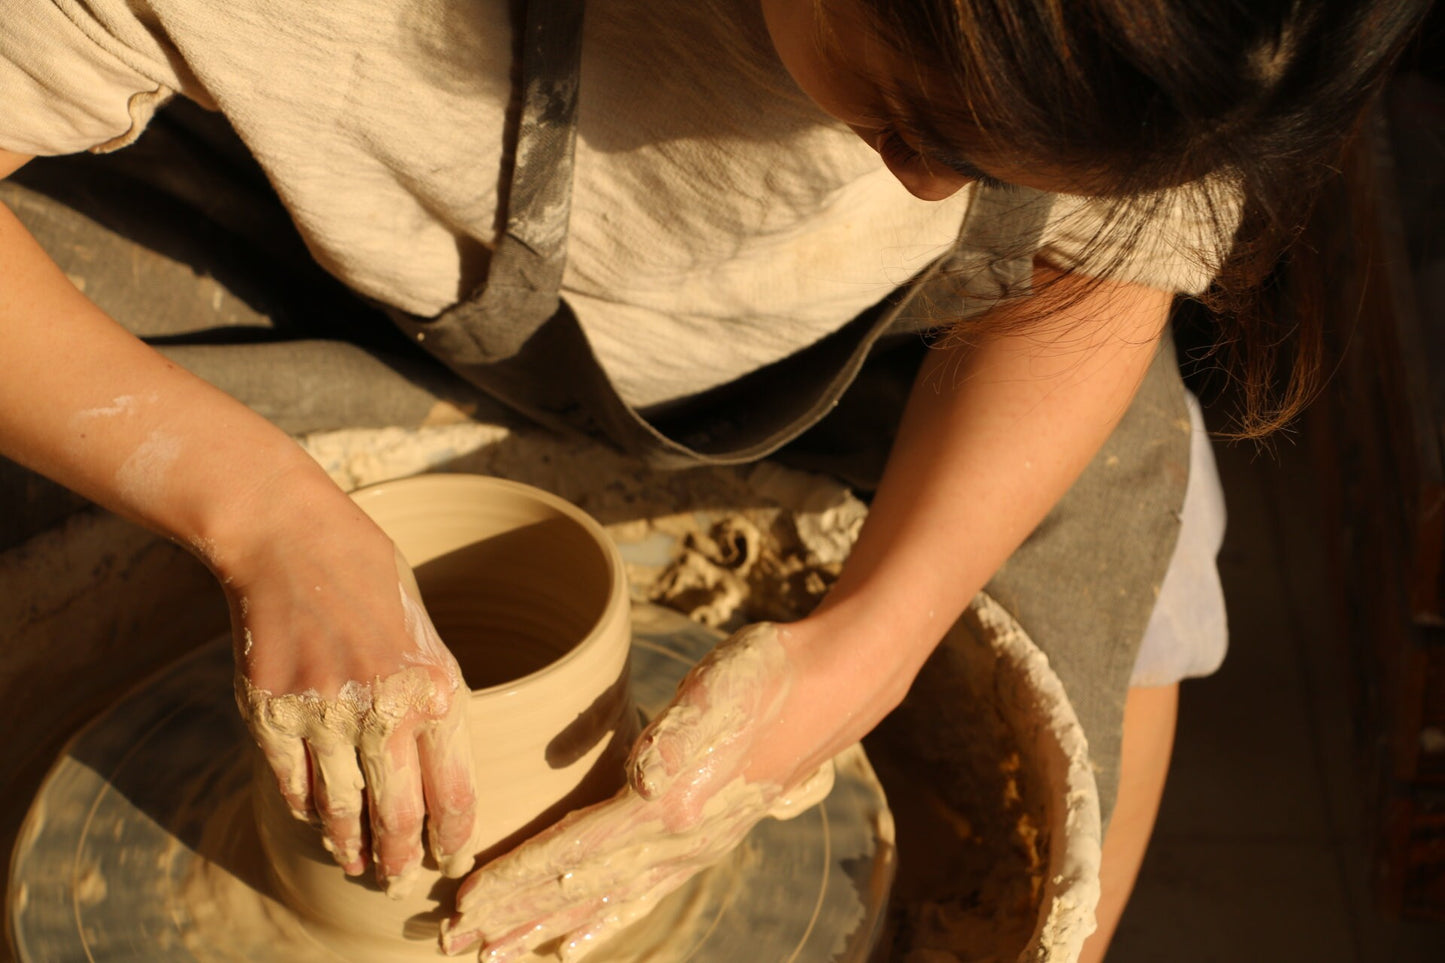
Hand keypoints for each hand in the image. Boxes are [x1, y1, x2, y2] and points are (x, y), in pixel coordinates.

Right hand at [224, 482, 478, 896]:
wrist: (292, 543)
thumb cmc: (372, 586)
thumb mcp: (427, 640)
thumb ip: (435, 706)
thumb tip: (439, 779)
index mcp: (438, 690)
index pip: (453, 796)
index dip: (451, 839)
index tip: (449, 859)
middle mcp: (384, 709)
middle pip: (399, 818)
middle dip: (401, 858)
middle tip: (400, 877)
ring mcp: (324, 714)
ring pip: (342, 811)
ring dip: (352, 846)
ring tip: (359, 862)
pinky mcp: (272, 713)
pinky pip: (293, 784)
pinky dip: (307, 807)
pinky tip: (317, 815)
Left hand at [440, 622, 835, 961]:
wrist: (827, 686)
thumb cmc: (765, 679)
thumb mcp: (719, 693)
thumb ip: (680, 737)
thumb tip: (644, 777)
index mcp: (672, 805)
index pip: (574, 850)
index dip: (516, 876)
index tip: (463, 898)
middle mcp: (679, 840)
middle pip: (578, 887)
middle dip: (513, 917)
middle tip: (453, 944)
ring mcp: (691, 848)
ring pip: (602, 899)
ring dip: (543, 927)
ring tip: (497, 955)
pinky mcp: (699, 841)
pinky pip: (640, 895)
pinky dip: (601, 923)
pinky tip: (574, 946)